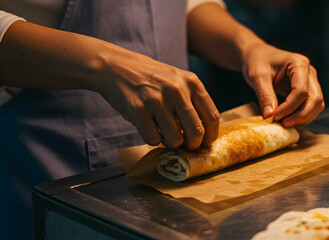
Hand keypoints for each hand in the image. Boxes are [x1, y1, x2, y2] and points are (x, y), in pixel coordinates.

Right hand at [95, 46, 219, 148]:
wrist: (116, 67)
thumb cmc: (151, 77)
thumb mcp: (178, 80)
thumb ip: (192, 101)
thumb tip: (204, 135)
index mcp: (191, 82)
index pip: (212, 117)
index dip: (210, 136)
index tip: (205, 143)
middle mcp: (177, 90)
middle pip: (197, 133)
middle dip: (192, 145)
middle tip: (185, 144)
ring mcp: (157, 100)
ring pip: (175, 140)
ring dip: (170, 143)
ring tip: (164, 133)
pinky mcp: (138, 110)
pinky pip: (153, 139)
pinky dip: (152, 139)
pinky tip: (148, 127)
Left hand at [241, 43, 324, 126]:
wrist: (257, 56)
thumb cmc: (257, 61)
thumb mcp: (257, 77)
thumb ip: (265, 95)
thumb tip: (270, 115)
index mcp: (299, 64)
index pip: (301, 91)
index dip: (290, 107)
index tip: (275, 116)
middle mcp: (309, 72)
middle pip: (315, 99)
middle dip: (301, 115)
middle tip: (283, 123)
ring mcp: (310, 81)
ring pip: (317, 105)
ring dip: (303, 117)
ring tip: (284, 123)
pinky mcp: (306, 89)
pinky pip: (310, 106)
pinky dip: (301, 115)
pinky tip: (287, 119)